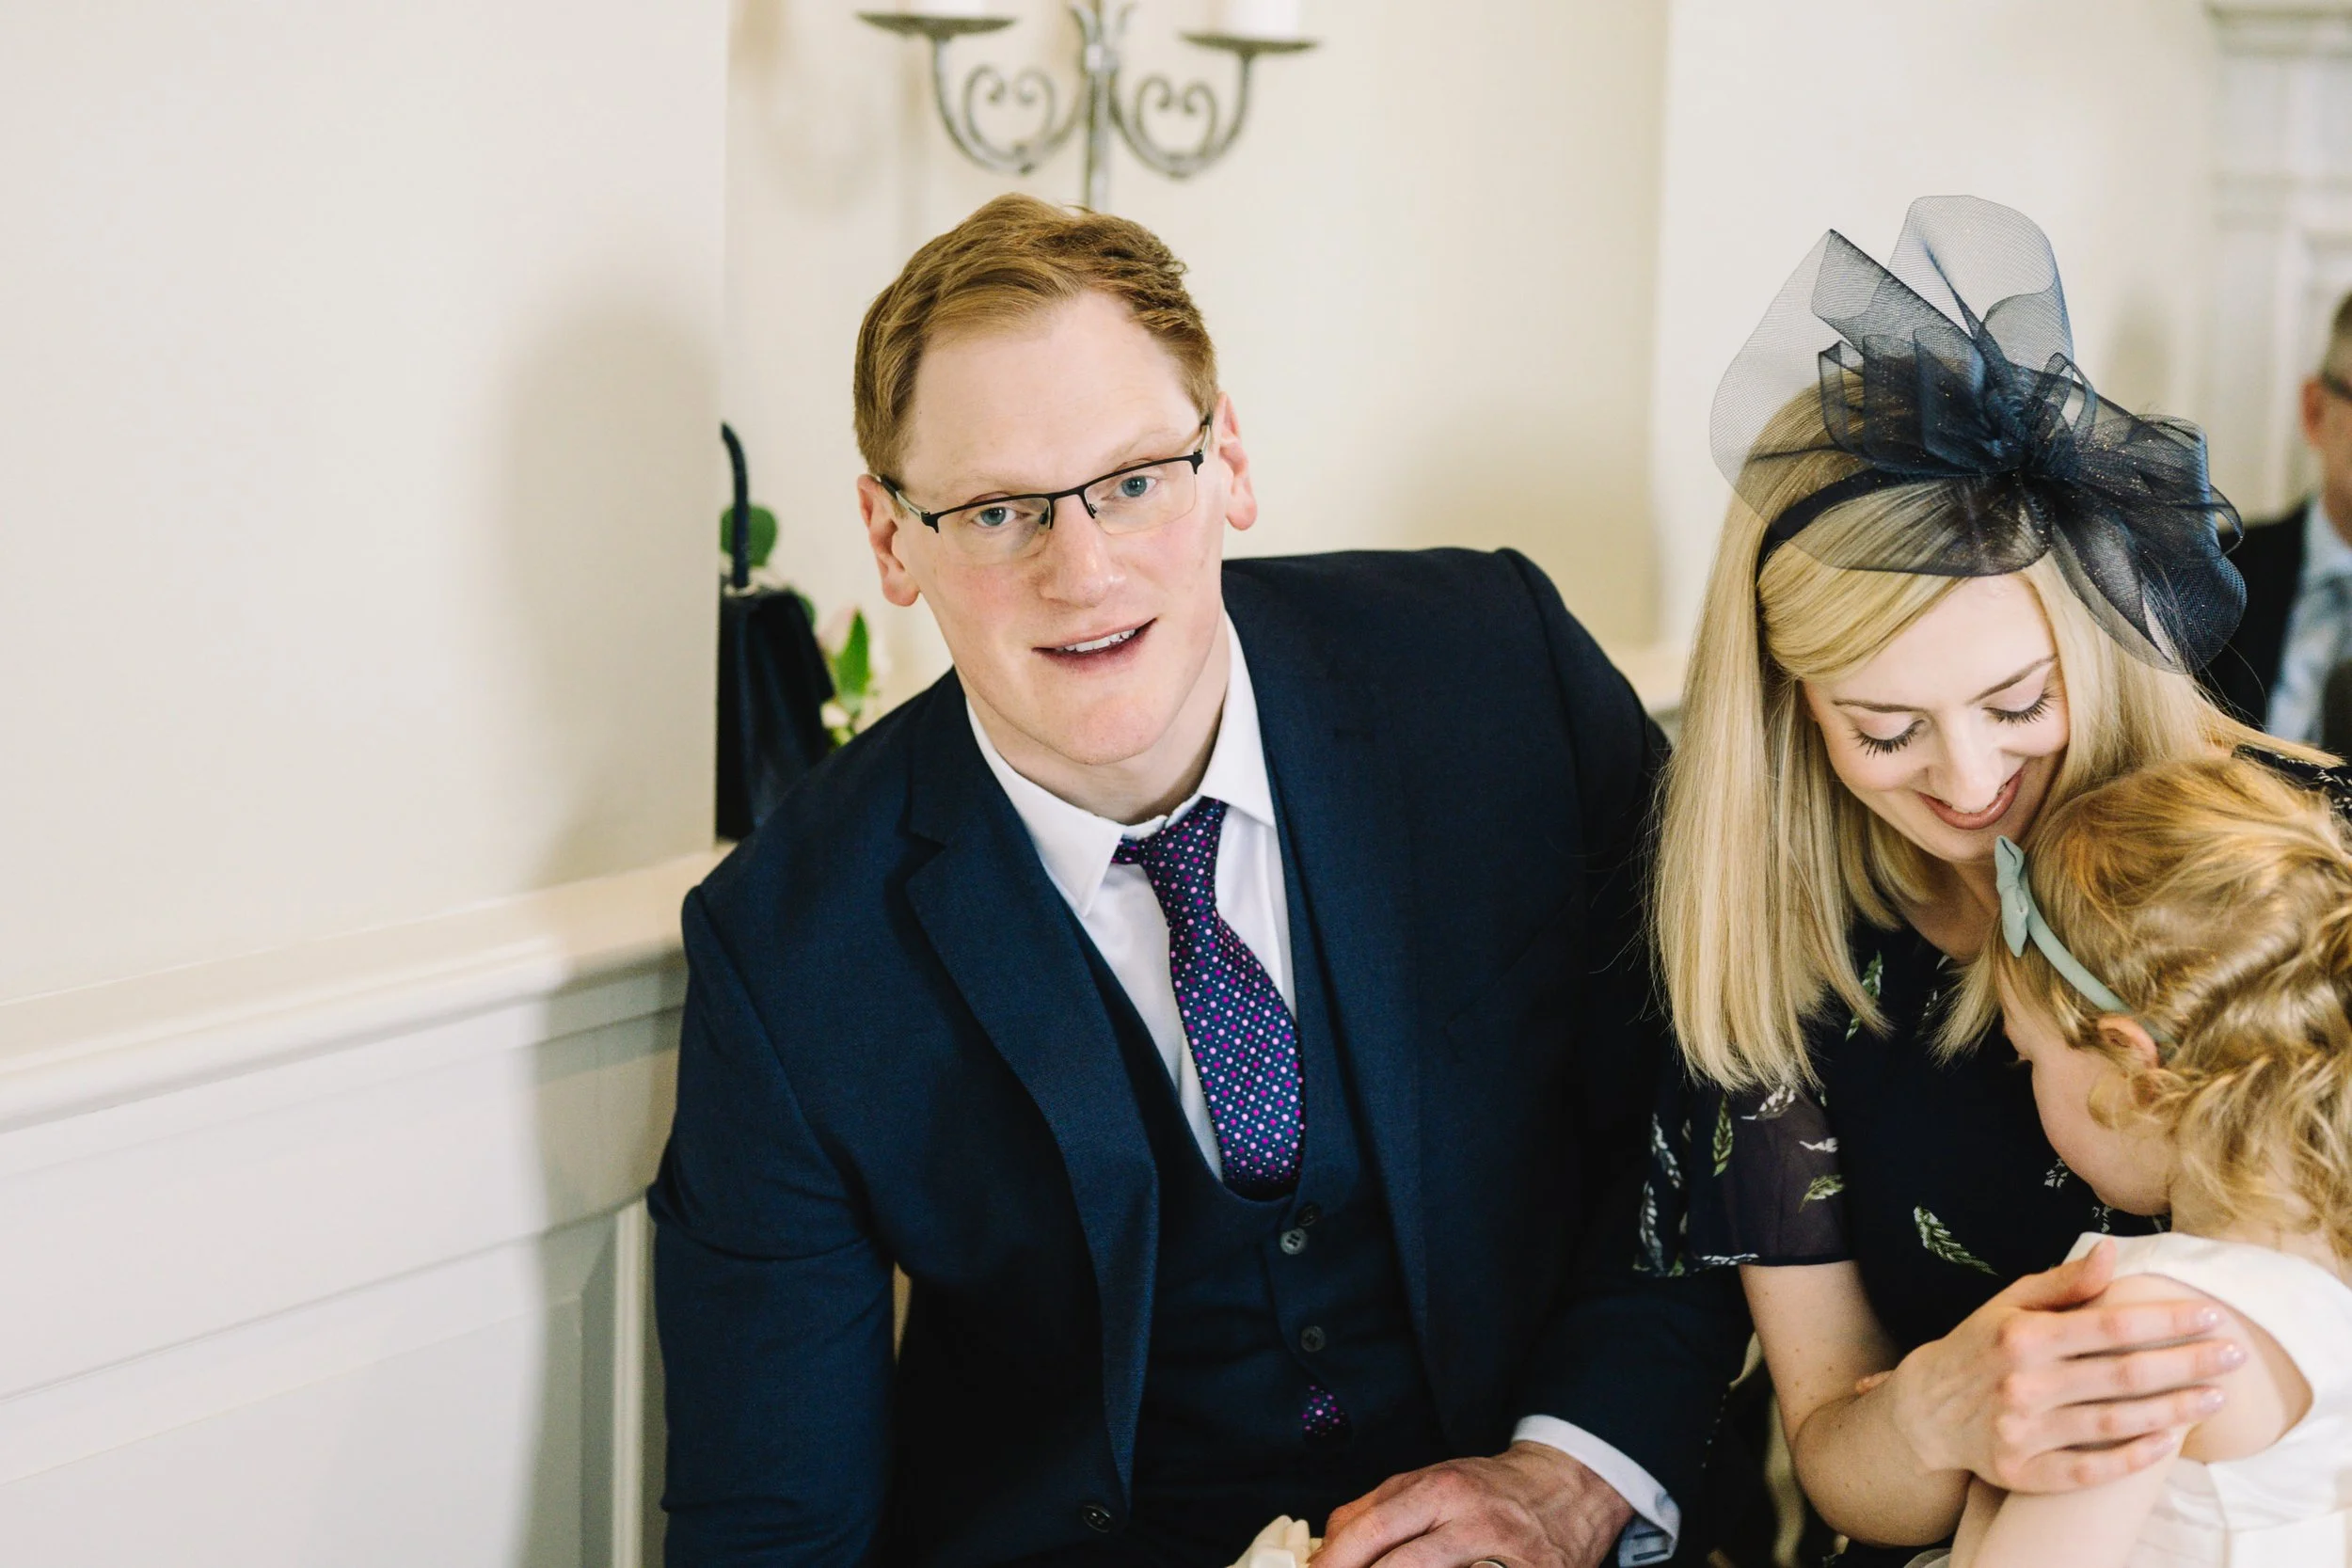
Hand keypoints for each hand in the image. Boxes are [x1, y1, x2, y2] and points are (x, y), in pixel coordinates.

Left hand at [1314, 1442, 1632, 1567]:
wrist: (1566, 1485)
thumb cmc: (1488, 1490)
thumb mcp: (1430, 1482)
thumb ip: (1378, 1509)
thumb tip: (1326, 1546)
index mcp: (1439, 1488)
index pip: (1370, 1527)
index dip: (1334, 1561)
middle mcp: (1471, 1517)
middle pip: (1399, 1561)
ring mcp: (1504, 1551)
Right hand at [1885, 1238, 2241, 1491]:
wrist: (1924, 1410)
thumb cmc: (1978, 1348)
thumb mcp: (2009, 1305)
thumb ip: (2064, 1284)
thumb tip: (2112, 1253)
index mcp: (2022, 1336)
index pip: (2111, 1326)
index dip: (2167, 1321)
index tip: (2212, 1316)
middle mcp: (2022, 1384)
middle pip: (2125, 1376)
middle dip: (2188, 1364)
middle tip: (2235, 1356)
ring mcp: (2022, 1432)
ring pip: (2116, 1423)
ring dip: (2174, 1412)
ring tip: (2214, 1398)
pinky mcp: (2022, 1472)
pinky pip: (2090, 1470)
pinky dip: (2133, 1458)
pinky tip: (2168, 1442)